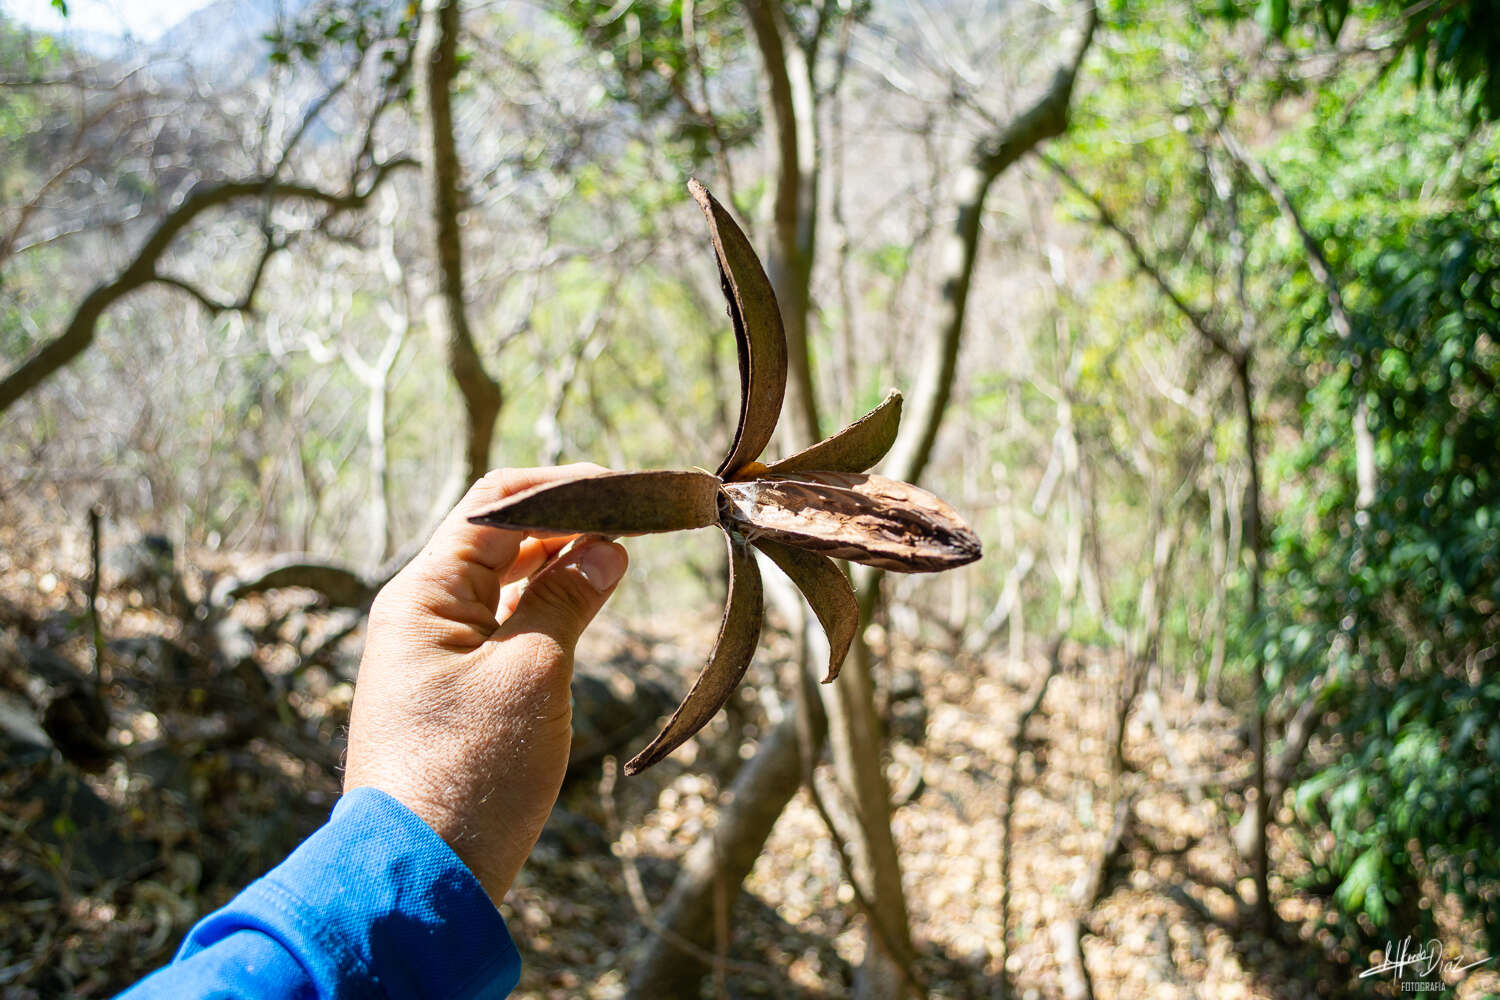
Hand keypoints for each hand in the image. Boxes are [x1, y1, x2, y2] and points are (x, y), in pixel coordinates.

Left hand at [343, 465, 628, 903]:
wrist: (421, 880)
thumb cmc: (471, 774)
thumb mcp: (531, 675)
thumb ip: (565, 600)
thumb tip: (605, 547)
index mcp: (422, 594)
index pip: (495, 507)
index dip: (563, 487)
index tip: (627, 488)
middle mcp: (418, 612)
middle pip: (497, 538)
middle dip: (566, 520)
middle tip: (637, 519)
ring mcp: (432, 652)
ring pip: (501, 582)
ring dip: (558, 562)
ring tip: (621, 554)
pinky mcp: (450, 690)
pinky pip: (501, 625)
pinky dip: (545, 606)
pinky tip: (586, 603)